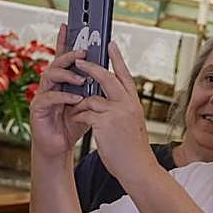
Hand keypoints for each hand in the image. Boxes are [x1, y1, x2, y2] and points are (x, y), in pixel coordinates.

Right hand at [29, 23, 87, 157]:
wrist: (60, 146)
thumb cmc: (73, 124)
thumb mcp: (87, 103)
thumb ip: (93, 89)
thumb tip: (108, 74)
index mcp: (62, 82)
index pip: (62, 58)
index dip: (63, 41)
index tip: (68, 25)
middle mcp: (50, 86)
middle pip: (56, 63)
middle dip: (69, 56)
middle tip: (83, 53)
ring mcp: (42, 95)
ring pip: (50, 76)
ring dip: (67, 75)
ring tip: (82, 79)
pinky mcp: (38, 109)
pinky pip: (49, 98)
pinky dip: (64, 96)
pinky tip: (76, 98)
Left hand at [69, 42, 153, 183]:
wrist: (138, 168)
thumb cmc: (133, 151)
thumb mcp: (131, 125)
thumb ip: (121, 111)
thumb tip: (105, 103)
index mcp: (134, 104)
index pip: (125, 76)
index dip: (117, 59)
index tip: (111, 44)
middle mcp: (127, 104)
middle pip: (107, 77)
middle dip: (90, 67)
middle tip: (78, 60)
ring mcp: (116, 112)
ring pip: (91, 97)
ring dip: (79, 103)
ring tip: (74, 109)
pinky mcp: (104, 122)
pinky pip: (84, 112)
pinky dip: (78, 116)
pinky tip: (76, 121)